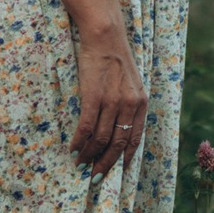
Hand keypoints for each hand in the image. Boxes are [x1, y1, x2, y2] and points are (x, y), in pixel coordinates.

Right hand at [73, 30, 145, 176]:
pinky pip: (87, 127)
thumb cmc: (115, 57)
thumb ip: (129, 103)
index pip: (135, 138)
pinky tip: (73, 149)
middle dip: (106, 164)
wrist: (105, 36)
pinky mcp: (94, 96)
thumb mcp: (131, 81)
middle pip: (118, 143)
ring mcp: (112, 101)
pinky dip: (79, 142)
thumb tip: (118, 125)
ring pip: (101, 139)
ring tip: (80, 163)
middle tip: (94, 176)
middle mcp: (129, 104)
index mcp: (140, 102)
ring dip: (89, 155)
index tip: (117, 170)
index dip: (125, 157)